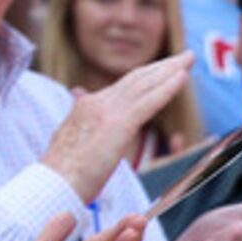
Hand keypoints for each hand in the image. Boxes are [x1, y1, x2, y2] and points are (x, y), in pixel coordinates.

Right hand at [41, 54, 192, 201]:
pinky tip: (183, 77)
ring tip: (189, 58)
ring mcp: (107, 111)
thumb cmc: (61, 173)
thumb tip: (79, 94)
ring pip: (145, 85)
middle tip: (185, 56)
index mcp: (87, 106)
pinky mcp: (118, 125)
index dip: (147, 75)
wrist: (52, 184)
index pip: (124, 85)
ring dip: (170, 69)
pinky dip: (168, 88)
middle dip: (162, 66)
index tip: (164, 69)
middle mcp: (97, 102)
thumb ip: (80, 115)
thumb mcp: (70, 137)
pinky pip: (149, 102)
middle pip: (136, 78)